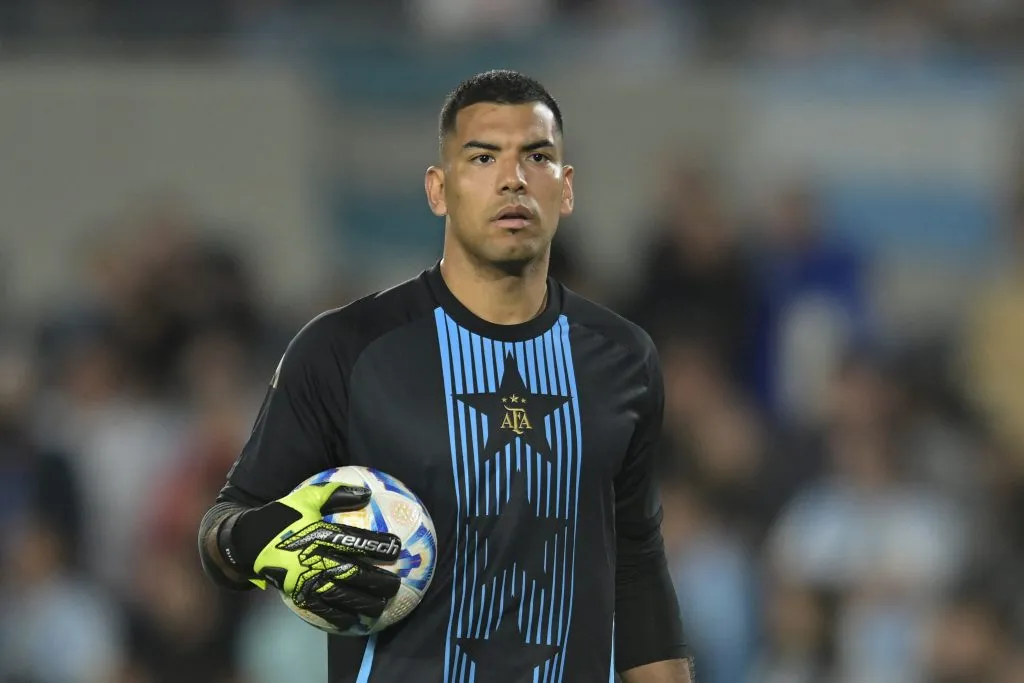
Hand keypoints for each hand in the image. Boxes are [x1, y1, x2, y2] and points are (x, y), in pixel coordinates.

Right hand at [223, 481, 401, 631]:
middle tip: (397, 584)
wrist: (247, 543)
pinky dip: (340, 618)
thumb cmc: (282, 516)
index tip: (398, 549)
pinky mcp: (298, 595)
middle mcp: (316, 560)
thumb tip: (366, 492)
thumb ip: (336, 492)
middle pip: (355, 574)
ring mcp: (306, 581)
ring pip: (342, 597)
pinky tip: (355, 621)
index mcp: (320, 535)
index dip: (378, 546)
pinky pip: (322, 611)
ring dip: (365, 603)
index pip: (356, 541)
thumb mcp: (306, 497)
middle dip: (379, 581)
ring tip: (383, 605)